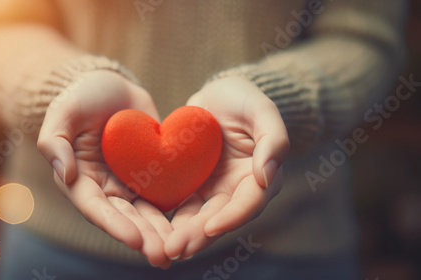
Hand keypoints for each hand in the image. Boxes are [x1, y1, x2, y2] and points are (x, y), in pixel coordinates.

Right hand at [37, 70, 171, 267]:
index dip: (114, 225)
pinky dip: (174, 208)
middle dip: (143, 237)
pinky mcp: (149, 172)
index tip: (135, 240)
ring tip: (179, 248)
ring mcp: (127, 181)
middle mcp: (104, 186)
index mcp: (79, 178)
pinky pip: (162, 192)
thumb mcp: (63, 113)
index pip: (96, 207)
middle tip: (164, 256)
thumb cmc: (81, 97)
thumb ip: (55, 143)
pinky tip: (191, 222)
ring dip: (160, 231)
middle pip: (124, 217)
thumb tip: (65, 174)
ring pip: (145, 211)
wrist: (111, 85)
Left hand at [164, 76, 288, 259]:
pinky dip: (172, 219)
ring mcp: (215, 188)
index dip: (233, 217)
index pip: (249, 202)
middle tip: (177, 249)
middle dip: (200, 235)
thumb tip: (266, 177)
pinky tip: (155, 230)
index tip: (211, 227)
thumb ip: (273, 140)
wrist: (219, 93)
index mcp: (260, 175)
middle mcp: (238, 188)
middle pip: (221, 217)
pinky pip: (183, 204)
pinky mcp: (194, 184)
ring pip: (200, 217)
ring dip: (184, 234)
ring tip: (165, 250)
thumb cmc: (244, 98)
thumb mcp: (262, 110)